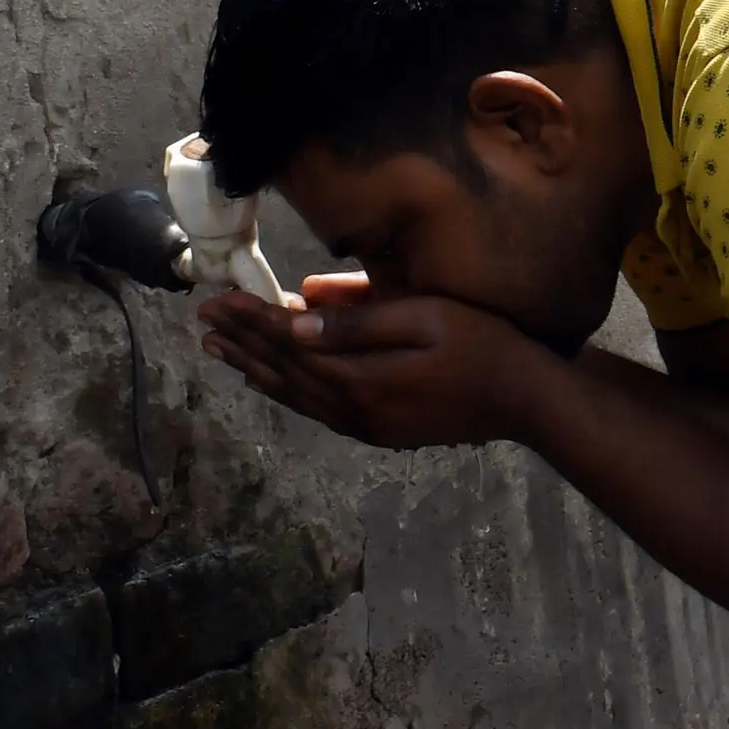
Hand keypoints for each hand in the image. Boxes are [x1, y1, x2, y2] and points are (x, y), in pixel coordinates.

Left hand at [196, 271, 556, 449]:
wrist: (524, 400)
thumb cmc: (484, 344)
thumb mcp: (427, 317)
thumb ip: (361, 319)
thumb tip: (299, 316)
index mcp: (360, 376)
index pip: (291, 342)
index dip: (253, 319)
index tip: (217, 298)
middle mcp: (352, 406)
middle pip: (284, 371)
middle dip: (243, 342)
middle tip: (204, 319)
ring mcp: (363, 423)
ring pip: (294, 395)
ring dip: (255, 369)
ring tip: (221, 351)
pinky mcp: (376, 430)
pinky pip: (315, 410)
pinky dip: (285, 391)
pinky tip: (271, 380)